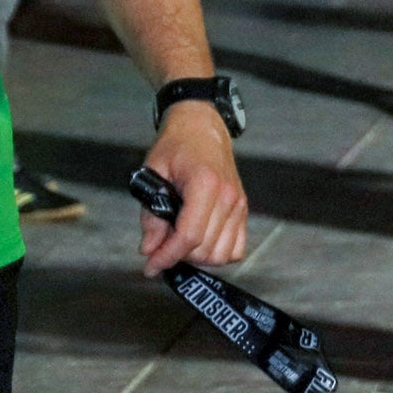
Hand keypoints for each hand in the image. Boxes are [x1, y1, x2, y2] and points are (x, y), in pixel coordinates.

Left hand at [142, 104, 248, 274]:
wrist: (201, 126)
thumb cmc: (175, 146)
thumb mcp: (152, 174)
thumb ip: (151, 215)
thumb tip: (149, 249)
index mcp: (205, 184)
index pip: (188, 236)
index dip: (166, 256)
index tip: (150, 266)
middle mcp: (228, 197)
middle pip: (204, 249)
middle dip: (178, 256)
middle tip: (158, 247)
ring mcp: (239, 204)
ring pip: (221, 254)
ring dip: (197, 257)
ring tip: (178, 244)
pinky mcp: (243, 209)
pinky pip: (236, 247)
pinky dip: (218, 253)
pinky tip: (199, 243)